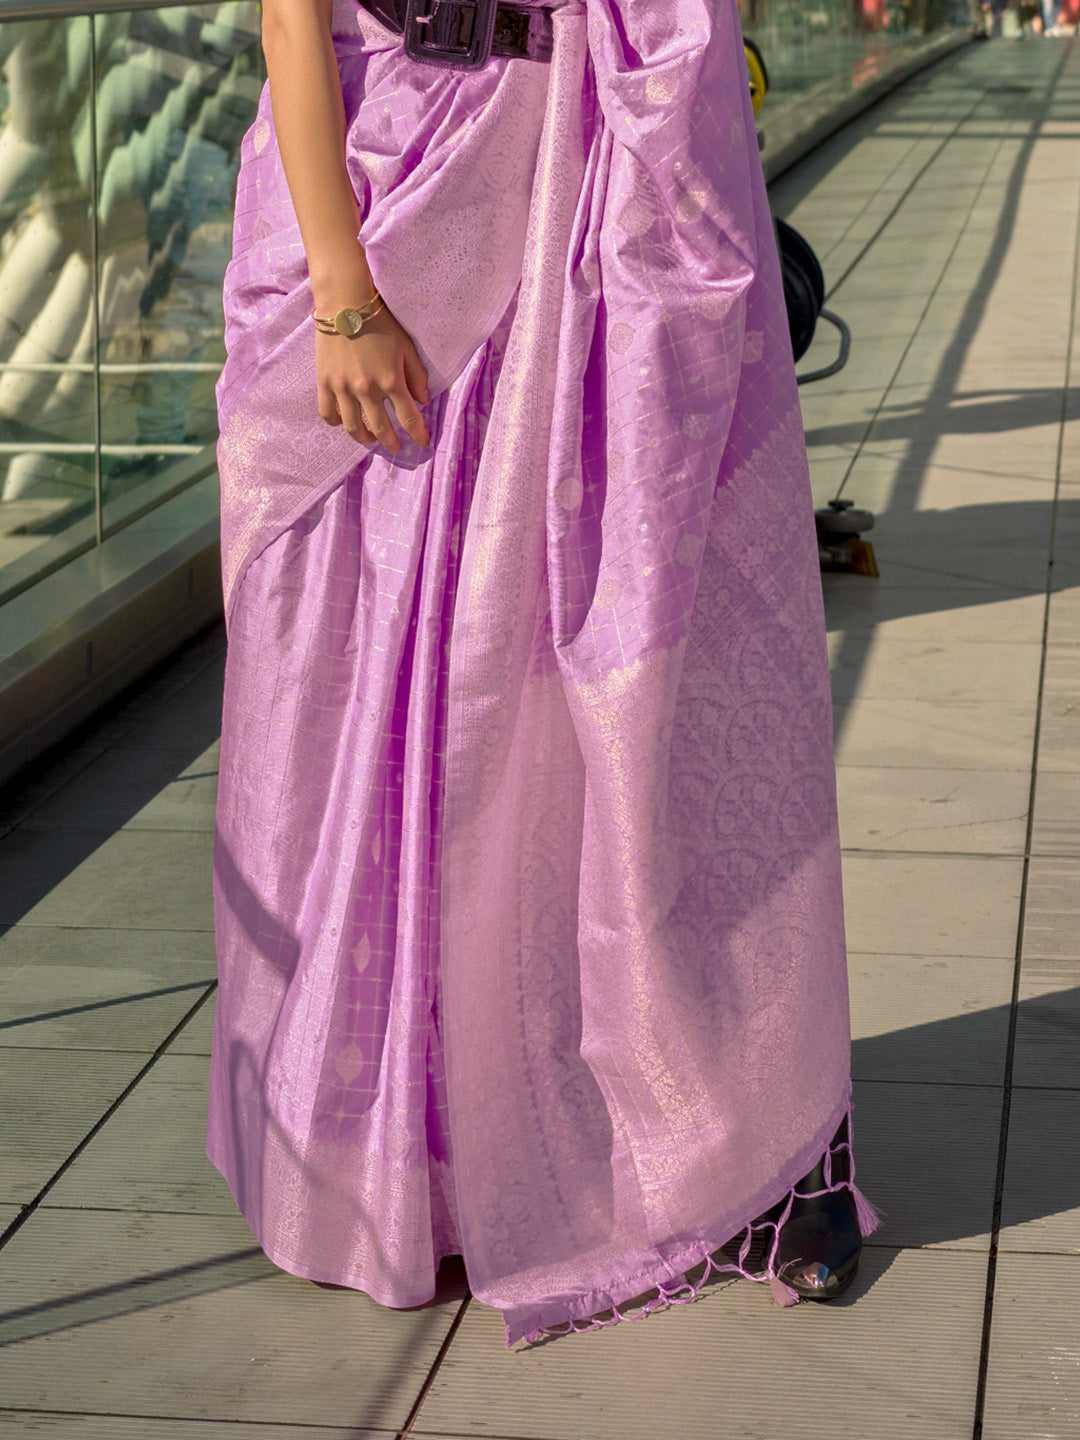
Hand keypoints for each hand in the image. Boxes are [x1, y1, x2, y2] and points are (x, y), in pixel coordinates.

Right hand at [316, 305, 429, 453]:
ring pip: (354, 427)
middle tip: (396, 447)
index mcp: (391, 381)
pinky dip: (337, 422)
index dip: (418, 434)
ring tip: (371, 439)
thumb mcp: (406, 347)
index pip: (408, 418)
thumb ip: (417, 376)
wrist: (345, 303)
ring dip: (365, 438)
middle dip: (391, 443)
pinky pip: (329, 413)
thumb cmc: (380, 322)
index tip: (422, 442)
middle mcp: (367, 389)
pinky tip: (345, 421)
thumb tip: (422, 401)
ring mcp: (343, 388)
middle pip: (382, 429)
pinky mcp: (325, 382)